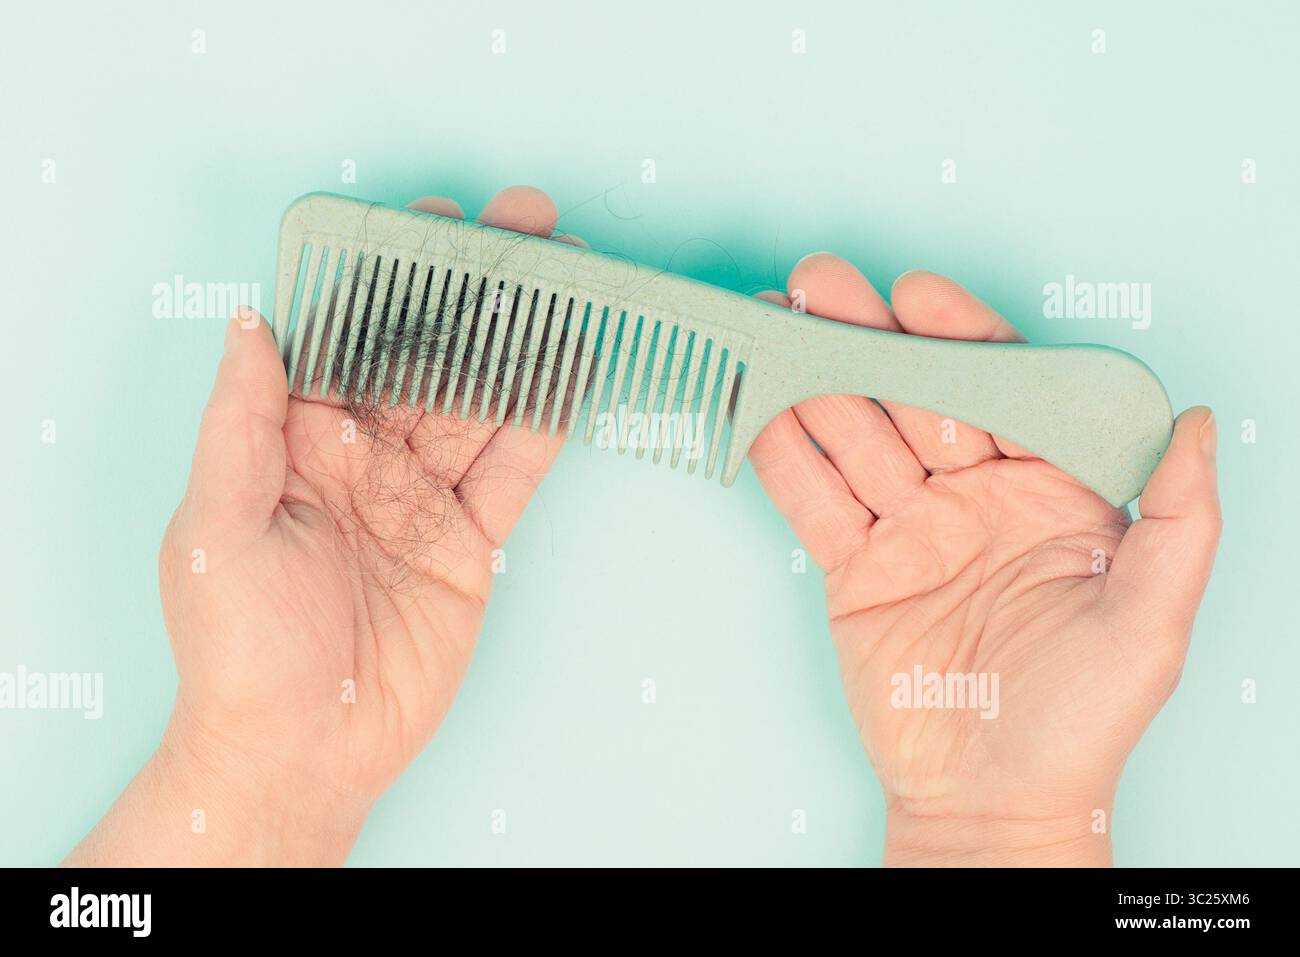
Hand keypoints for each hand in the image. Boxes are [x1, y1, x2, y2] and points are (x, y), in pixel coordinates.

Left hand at [67, 186, 579, 864]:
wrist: (303, 750)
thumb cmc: (239, 646)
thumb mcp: (216, 526)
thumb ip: (240, 422)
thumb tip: (248, 322)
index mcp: (297, 441)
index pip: (348, 337)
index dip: (387, 278)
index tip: (427, 224)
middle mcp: (365, 457)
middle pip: (429, 356)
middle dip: (476, 292)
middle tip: (525, 228)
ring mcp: (422, 496)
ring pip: (481, 401)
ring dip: (523, 341)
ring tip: (567, 279)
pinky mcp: (470, 539)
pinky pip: (513, 469)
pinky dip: (544, 422)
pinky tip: (573, 369)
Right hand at [749, 258, 1220, 865]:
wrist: (991, 801)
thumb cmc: (1082, 721)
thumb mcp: (1151, 621)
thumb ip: (1178, 520)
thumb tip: (1197, 422)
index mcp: (1050, 492)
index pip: (1006, 390)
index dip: (963, 338)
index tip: (917, 295)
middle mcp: (976, 496)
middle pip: (917, 399)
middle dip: (869, 338)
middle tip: (822, 283)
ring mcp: (910, 529)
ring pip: (856, 438)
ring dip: (813, 380)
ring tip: (774, 323)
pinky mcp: (855, 568)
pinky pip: (812, 502)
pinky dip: (780, 456)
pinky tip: (754, 406)